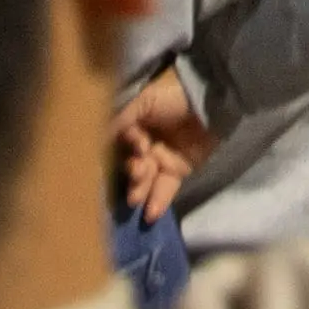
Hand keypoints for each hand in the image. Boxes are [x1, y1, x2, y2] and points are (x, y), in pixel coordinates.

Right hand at [113, 67, 206, 223]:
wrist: (211, 97)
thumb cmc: (174, 94)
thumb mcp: (144, 102)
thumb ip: (120, 121)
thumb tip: (96, 141)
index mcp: (133, 126)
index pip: (118, 146)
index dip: (119, 151)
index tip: (125, 152)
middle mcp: (144, 145)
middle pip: (130, 166)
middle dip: (130, 173)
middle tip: (136, 172)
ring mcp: (161, 159)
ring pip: (145, 180)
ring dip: (139, 190)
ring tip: (135, 198)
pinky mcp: (179, 170)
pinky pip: (165, 189)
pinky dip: (157, 202)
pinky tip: (149, 213)